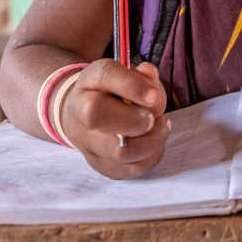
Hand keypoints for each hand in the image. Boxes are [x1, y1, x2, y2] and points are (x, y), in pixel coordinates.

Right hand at [61, 60, 171, 178]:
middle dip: (136, 120)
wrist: (83, 115)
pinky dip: (152, 156)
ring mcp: (88, 143)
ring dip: (151, 141)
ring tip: (160, 127)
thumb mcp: (126, 75)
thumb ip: (141, 75)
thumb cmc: (113, 92)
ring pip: (120, 151)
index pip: (104, 76)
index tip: (153, 95)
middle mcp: (81, 111)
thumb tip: (149, 73)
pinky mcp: (101, 165)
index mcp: (89, 81)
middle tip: (154, 118)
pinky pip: (132, 169)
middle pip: (97, 116)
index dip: (132, 86)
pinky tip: (154, 142)